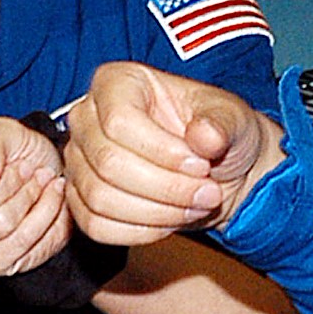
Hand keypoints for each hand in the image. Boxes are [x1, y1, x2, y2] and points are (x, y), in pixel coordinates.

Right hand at [65, 62, 279, 243]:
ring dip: (157, 213)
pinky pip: (96, 225)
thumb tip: (204, 136)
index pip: (119, 121)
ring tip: (195, 205)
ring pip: (100, 198)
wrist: (217, 171)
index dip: (163, 152)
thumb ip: (222, 122)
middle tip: (208, 193)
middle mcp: (87, 117)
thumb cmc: (219, 133)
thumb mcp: (233, 117)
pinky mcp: (80, 198)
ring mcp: (79, 159)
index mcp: (118, 82)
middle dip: (166, 188)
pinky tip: (171, 220)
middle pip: (108, 164)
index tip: (201, 164)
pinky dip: (140, 231)